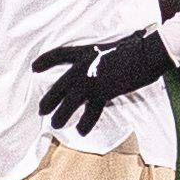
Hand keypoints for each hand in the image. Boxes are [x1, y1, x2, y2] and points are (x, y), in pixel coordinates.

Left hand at [31, 28, 170, 133]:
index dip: (46, 60)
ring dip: (62, 115)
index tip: (34, 67)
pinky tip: (81, 131)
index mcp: (85, 52)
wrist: (145, 54)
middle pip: (60, 86)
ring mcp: (92, 80)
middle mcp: (84, 67)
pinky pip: (91, 112)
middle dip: (49, 99)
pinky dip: (86, 123)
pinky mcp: (102, 92)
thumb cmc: (134, 47)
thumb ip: (102, 57)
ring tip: (56, 124)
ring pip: (70, 102)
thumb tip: (100, 66)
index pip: (60, 54)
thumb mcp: (112, 48)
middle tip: (41, 110)